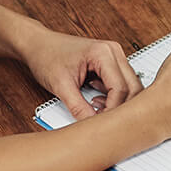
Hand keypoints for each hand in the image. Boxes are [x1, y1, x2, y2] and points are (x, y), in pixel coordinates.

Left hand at [18, 26, 139, 120]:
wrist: (38, 45)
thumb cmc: (47, 57)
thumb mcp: (61, 85)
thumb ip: (78, 107)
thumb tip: (92, 125)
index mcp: (104, 52)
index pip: (120, 88)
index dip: (113, 109)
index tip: (102, 124)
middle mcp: (114, 52)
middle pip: (132, 87)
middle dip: (120, 107)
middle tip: (104, 121)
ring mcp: (114, 56)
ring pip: (129, 86)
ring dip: (116, 102)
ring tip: (95, 109)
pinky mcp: (110, 63)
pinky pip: (120, 84)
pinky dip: (111, 96)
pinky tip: (95, 100)